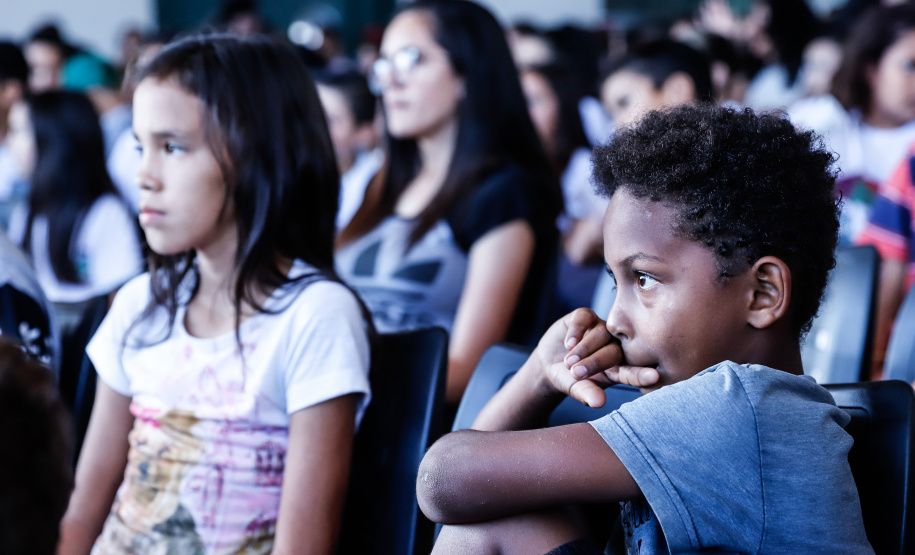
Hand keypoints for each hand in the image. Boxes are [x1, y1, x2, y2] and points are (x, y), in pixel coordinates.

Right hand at [531, 309, 658, 407]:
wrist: (549, 360)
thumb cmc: (568, 377)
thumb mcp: (575, 388)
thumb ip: (587, 393)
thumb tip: (598, 404)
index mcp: (617, 368)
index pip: (632, 372)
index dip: (641, 374)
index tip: (654, 377)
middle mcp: (613, 346)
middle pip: (614, 352)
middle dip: (595, 363)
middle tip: (576, 373)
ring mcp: (600, 330)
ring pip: (600, 334)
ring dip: (583, 349)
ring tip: (568, 361)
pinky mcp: (585, 317)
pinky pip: (585, 318)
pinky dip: (576, 331)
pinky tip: (568, 343)